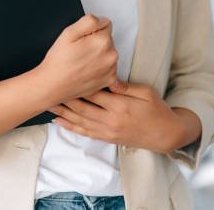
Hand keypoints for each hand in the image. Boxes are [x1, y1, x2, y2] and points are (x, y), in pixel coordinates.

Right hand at [37, 14, 117, 103]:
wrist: (53, 85)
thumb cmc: (59, 60)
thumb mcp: (69, 32)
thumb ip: (89, 21)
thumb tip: (102, 20)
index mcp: (102, 41)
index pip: (106, 24)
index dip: (91, 29)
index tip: (82, 38)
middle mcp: (111, 55)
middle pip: (108, 39)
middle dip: (96, 41)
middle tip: (79, 50)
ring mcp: (111, 69)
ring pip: (108, 53)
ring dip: (99, 54)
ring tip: (82, 61)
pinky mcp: (110, 80)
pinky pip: (109, 67)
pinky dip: (100, 67)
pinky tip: (87, 70)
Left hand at [48, 79, 201, 153]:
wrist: (165, 134)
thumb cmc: (157, 109)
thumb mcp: (145, 92)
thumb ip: (126, 86)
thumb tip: (109, 78)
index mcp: (120, 105)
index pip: (93, 92)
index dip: (78, 84)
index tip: (64, 75)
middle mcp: (110, 119)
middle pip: (82, 107)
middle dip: (65, 98)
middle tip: (48, 89)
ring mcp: (107, 131)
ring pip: (80, 121)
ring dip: (63, 113)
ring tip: (48, 104)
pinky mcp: (107, 138)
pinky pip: (86, 133)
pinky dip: (71, 127)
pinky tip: (60, 122)